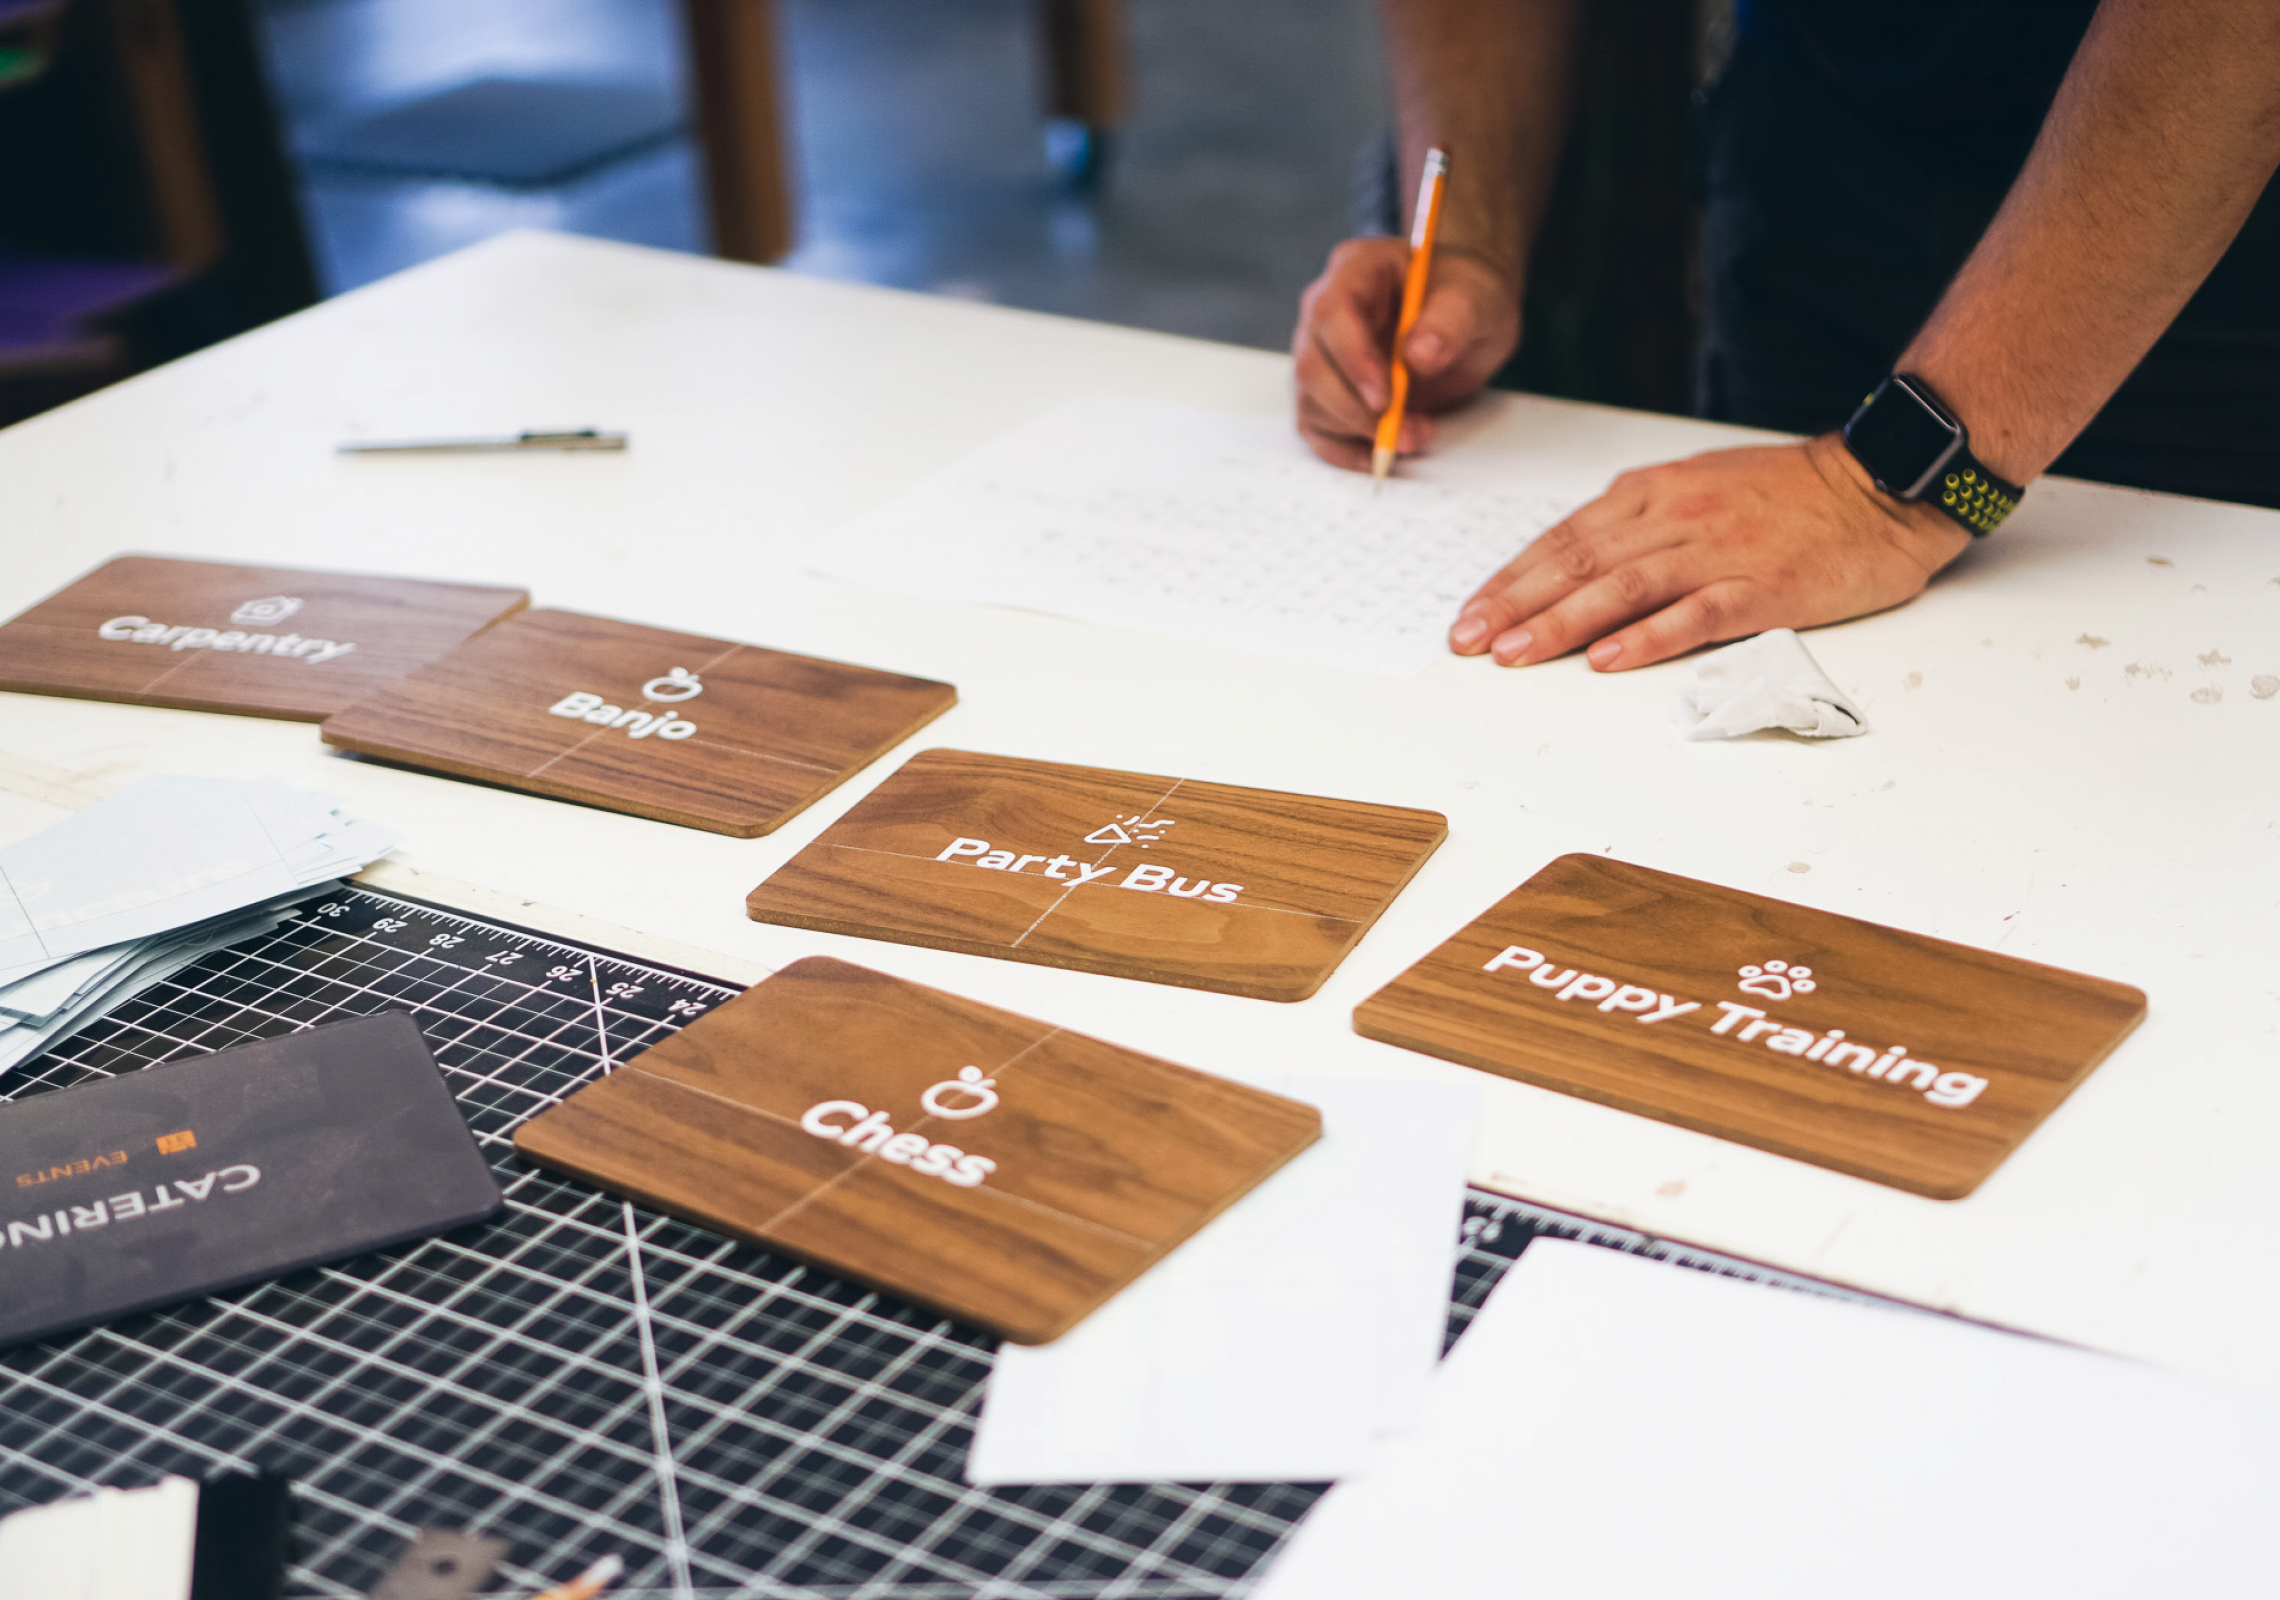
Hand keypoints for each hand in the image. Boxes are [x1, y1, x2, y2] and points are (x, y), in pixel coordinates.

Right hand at [1292, 238, 1519, 471]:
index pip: (1332, 313)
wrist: (1464, 317)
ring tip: (1414, 436)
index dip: (1353, 360)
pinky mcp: (1325, 389)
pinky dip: (1343, 448)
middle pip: (1312, 365)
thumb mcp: (1477, 299)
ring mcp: (1319, 350)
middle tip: (1406, 432)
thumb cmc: (1466, 297)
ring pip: (1310, 400)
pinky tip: (1377, 455)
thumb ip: (1452, 321)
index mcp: (1357, 270)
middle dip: (1356, 409)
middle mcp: (1325, 309)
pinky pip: (1316, 425)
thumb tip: (1420, 356)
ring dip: (1357, 431)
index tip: (1385, 399)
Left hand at [1448, 435, 1973, 670]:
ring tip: (1515, 655)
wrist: (1880, 483)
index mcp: (1653, 495)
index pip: (1564, 540)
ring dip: (1561, 624)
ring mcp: (1717, 552)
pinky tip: (1607, 659)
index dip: (1511, 579)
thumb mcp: (1697, 488)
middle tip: (1469, 642)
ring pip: (1622, 589)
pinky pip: (1694, 614)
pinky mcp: (1760, 587)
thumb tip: (1575, 562)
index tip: (1470, 614)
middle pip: (1578, 564)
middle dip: (1515, 606)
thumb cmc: (1788, 494)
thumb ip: (1638, 524)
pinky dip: (1646, 638)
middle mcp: (1675, 519)